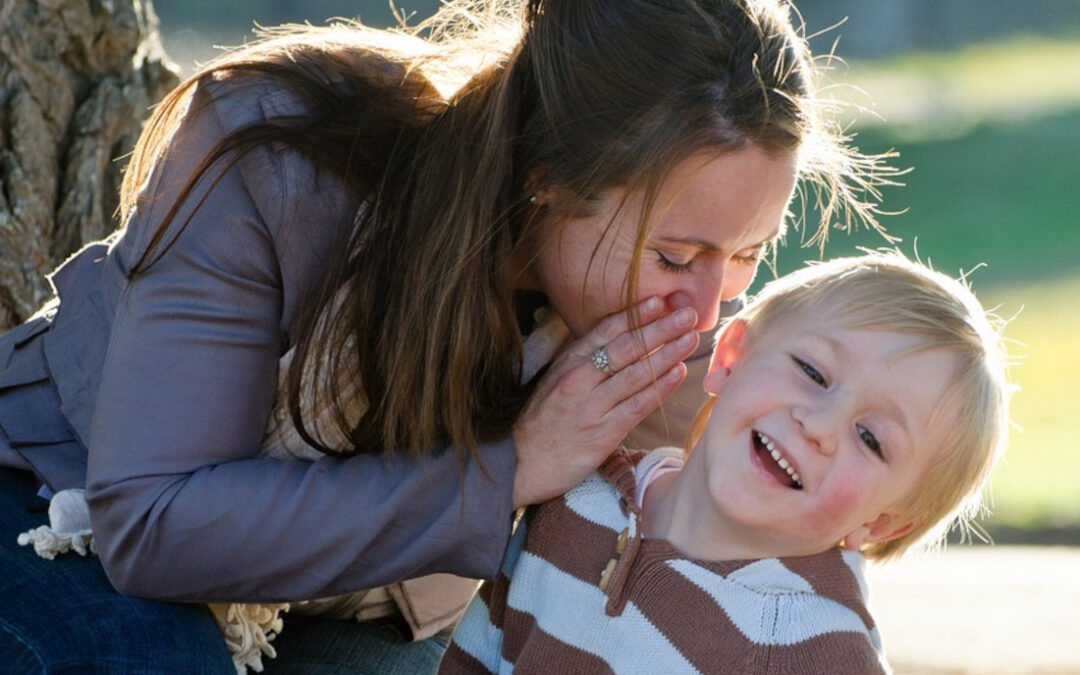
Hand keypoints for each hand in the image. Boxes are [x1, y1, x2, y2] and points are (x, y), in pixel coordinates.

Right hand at [511, 296, 698, 507]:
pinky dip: (659, 387)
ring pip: (636, 374)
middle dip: (659, 328)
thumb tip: (617, 341)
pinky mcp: (603, 432)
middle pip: (625, 348)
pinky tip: (678, 373)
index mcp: (568, 362)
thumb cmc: (542, 421)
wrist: (521, 462)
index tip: (660, 301)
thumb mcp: (555, 381)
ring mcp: (592, 405)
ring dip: (667, 354)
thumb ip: (583, 361)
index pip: (605, 331)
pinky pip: (637, 405)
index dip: (635, 315)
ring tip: (690, 338)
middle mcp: (579, 379)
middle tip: (688, 314)